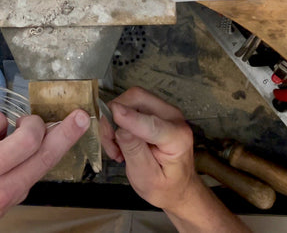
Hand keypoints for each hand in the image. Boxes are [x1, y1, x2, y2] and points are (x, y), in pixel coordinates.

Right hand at [100, 87, 248, 231]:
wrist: (177, 187)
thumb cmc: (165, 186)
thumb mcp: (147, 177)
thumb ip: (134, 151)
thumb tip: (119, 127)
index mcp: (178, 138)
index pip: (152, 123)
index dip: (130, 118)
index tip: (112, 114)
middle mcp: (173, 117)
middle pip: (138, 98)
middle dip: (114, 115)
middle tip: (109, 142)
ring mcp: (163, 111)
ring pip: (129, 100)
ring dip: (114, 120)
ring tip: (115, 148)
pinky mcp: (153, 110)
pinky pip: (128, 105)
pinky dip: (117, 120)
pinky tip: (119, 142)